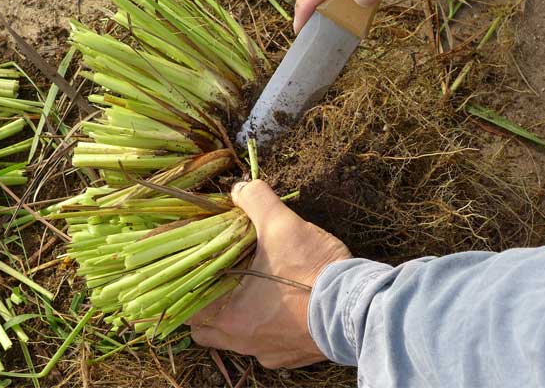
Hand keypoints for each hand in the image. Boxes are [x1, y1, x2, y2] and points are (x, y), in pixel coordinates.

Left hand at [188, 180, 351, 368]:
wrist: (359, 306)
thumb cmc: (314, 269)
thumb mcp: (281, 224)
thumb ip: (255, 200)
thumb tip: (239, 188)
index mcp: (230, 317)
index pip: (188, 308)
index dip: (185, 286)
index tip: (192, 269)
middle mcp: (243, 342)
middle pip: (206, 330)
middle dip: (207, 306)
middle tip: (217, 278)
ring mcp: (269, 353)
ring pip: (236, 339)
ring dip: (236, 317)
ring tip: (247, 291)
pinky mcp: (293, 357)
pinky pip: (267, 346)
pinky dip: (266, 328)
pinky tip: (278, 307)